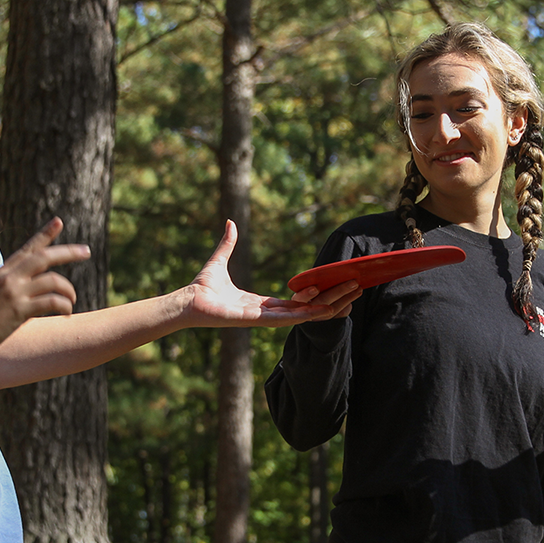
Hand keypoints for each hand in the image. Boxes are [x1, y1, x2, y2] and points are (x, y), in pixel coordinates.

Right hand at [0, 217, 88, 353]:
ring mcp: (15, 292)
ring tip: (71, 300)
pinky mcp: (19, 310)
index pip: (28, 248)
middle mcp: (10, 277)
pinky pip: (51, 302)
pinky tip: (66, 312)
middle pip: (45, 256)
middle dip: (69, 252)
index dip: (45, 234)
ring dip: (69, 290)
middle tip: (87, 251)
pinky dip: (63, 306)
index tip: (59, 221)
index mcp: (4, 271)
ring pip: (53, 280)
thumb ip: (10, 284)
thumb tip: (29, 285)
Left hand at [185, 221, 339, 326]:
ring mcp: (263, 318)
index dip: (316, 295)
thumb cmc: (200, 287)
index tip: (334, 288)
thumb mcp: (220, 261)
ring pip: (303, 314)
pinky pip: (287, 318)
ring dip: (327, 306)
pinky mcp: (257, 320)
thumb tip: (230, 222)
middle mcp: (266, 312)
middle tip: (355, 290)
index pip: (296, 301)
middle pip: (306, 307)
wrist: (188, 300)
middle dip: (331, 299)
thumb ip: (228, 243)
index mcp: (260, 302)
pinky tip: (324, 310)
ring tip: (350, 298)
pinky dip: (306, 314)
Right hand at [292, 278, 362, 320]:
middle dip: (339, 291)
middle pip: (323, 301)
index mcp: (297, 301)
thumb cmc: (311, 295)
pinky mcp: (328, 325)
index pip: (300, 298)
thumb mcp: (308, 288)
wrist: (311, 315)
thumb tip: (337, 270)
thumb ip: (317, 281)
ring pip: (333, 310)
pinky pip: (339, 317)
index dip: (306, 294)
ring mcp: (317, 320)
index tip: (315, 289)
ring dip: (348, 298)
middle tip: (353, 282)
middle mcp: (305, 311)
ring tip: (358, 288)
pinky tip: (354, 297)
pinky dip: (347, 307)